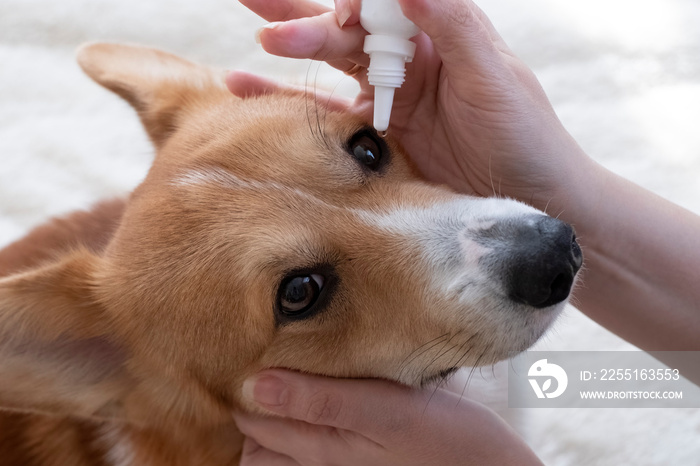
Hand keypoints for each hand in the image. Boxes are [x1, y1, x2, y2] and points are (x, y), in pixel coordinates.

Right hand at [230, 0, 595, 212]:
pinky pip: (324, 116)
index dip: (358, 1)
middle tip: (260, 5)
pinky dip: (287, 102)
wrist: (531, 202)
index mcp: (440, 35)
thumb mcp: (494, 78)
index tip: (344, 13)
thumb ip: (455, 27)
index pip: (387, 3)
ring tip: (259, 39)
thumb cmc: (525, 136)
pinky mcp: (372, 140)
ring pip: (331, 65)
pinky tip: (249, 90)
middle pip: (348, 28)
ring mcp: (388, 100)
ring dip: (294, 50)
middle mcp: (409, 61)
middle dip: (308, 16)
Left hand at [233, 369, 542, 464]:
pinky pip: (309, 456)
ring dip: (274, 422)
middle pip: (259, 442)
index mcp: (322, 448)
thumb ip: (321, 400)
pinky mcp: (361, 463)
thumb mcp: (385, 412)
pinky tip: (318, 406)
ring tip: (284, 385)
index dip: (244, 386)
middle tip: (258, 365)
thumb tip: (257, 385)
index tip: (248, 351)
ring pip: (280, 453)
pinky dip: (301, 431)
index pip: (254, 421)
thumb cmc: (448, 440)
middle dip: (251, 407)